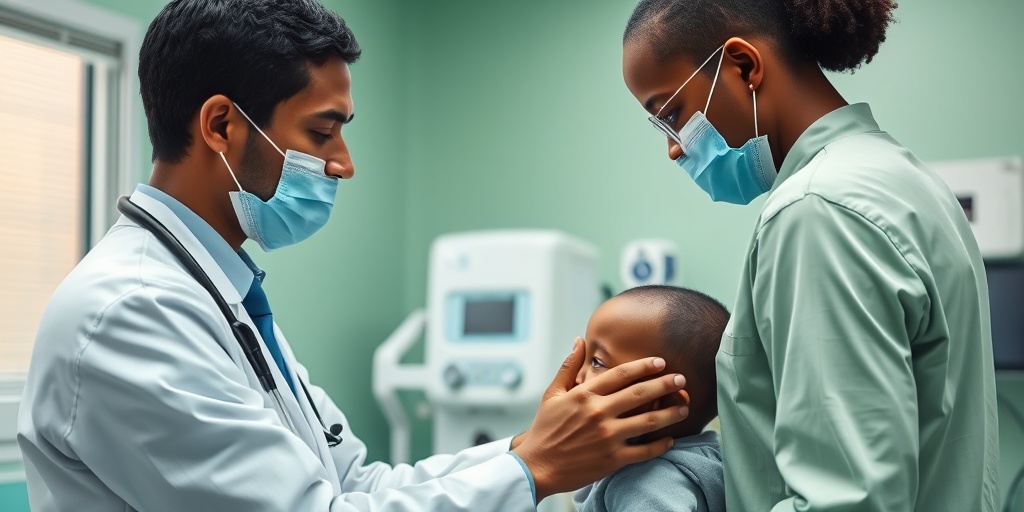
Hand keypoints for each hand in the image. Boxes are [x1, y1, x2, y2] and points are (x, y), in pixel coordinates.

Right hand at [512, 337, 687, 499]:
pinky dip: (660, 445)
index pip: (620, 374)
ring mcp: (607, 436)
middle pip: (639, 394)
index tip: (660, 361)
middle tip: (682, 379)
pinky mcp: (612, 459)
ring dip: (670, 413)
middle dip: (665, 384)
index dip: (643, 366)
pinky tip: (670, 439)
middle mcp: (598, 413)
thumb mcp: (552, 394)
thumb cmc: (544, 430)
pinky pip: (643, 451)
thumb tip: (580, 340)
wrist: (537, 466)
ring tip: (684, 407)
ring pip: (648, 421)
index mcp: (584, 395)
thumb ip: (569, 366)